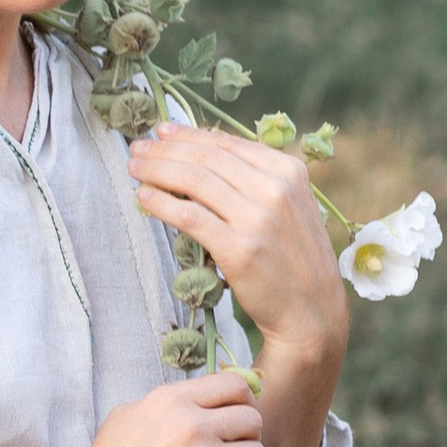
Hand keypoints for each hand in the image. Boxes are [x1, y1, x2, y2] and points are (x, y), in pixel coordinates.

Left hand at [128, 125, 347, 446]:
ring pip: (194, 181)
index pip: (228, 143)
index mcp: (290, 172)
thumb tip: (204, 149)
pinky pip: (189, 216)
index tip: (161, 132)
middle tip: (136, 149)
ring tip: (134, 169)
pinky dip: (161, 203)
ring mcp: (258, 219)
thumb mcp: (289, 208)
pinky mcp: (239, 249)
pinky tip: (143, 198)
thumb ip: (256, 179)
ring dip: (157, 170)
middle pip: (207, 157)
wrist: (312, 315)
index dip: (188, 134)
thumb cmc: (294, 262)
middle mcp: (276, 189)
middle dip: (165, 150)